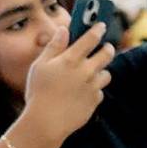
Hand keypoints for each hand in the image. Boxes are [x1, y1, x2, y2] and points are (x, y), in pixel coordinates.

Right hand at [22, 23, 112, 143]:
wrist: (46, 122)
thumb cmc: (38, 92)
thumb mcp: (40, 66)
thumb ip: (54, 46)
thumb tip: (63, 29)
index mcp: (71, 59)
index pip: (90, 38)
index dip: (97, 29)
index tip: (102, 25)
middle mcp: (86, 71)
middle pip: (107, 54)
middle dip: (108, 48)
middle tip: (106, 47)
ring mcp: (93, 86)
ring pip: (106, 73)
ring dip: (101, 71)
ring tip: (91, 72)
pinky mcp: (95, 100)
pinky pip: (99, 91)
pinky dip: (94, 89)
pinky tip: (83, 92)